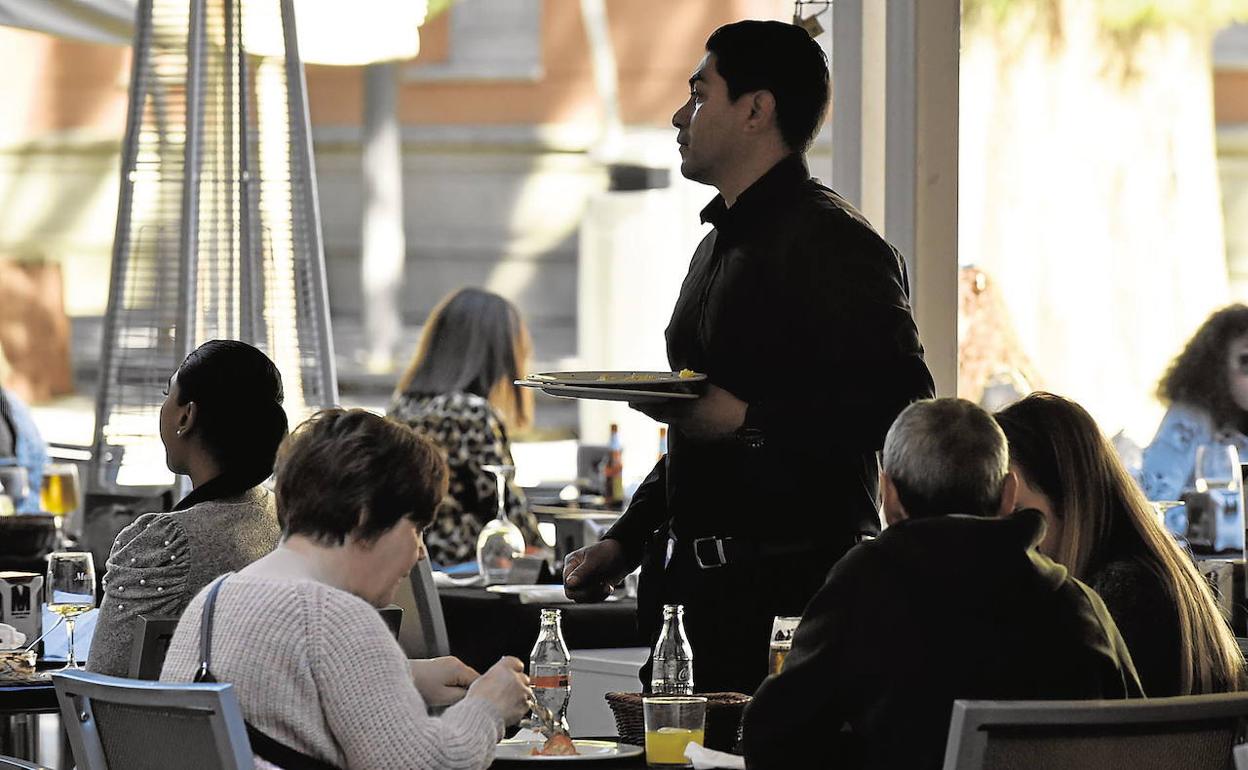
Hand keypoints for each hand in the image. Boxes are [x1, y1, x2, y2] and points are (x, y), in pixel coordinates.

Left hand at [409, 656, 478, 706]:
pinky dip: (449, 687)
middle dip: (467, 692)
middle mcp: (454, 662)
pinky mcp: (438, 666)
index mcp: (458, 668)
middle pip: (470, 679)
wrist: (396, 677)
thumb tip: (473, 698)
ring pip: (460, 679)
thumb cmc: (419, 687)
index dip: (478, 694)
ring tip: (447, 702)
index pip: (479, 680)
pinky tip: (440, 695)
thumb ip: (462, 697)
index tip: (474, 705)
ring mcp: (446, 663)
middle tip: (460, 706)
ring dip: (457, 690)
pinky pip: (451, 678)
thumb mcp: (444, 697)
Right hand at [467, 656, 529, 724]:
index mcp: (504, 668)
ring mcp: (522, 691)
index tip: (513, 672)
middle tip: (507, 692)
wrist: (483, 715)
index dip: (515, 669)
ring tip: (506, 703)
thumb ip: (494, 676)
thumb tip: (496, 678)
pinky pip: (526, 704)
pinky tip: (509, 710)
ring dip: (520, 696)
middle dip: (518, 684)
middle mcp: (515, 678)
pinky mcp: (524, 705)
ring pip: (526, 691)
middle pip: (523, 677)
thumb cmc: (478, 700)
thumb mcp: (482, 681)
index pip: (516, 663)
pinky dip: (521, 707)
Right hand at [563, 538, 631, 602]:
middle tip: (600, 585)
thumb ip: (581, 572)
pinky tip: (608, 586)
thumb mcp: (593, 560)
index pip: (567, 583)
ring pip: (583, 598)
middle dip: (588, 592)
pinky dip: (602, 595)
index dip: (577, 586)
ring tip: (606, 585)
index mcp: (571, 564)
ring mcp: (584, 583)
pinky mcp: (592, 589)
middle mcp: (575, 575)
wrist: (623, 556)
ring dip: (596, 594)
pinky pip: (593, 599)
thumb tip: (569, 583)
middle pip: (573, 593)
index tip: (589, 582)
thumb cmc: (607, 552)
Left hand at [629, 384, 745, 441]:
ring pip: (675, 422)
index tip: (630, 401)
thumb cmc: (726, 402)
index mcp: (684, 411)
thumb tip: (679, 380)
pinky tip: (688, 414)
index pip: (657, 410)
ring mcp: (691, 433)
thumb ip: (691, 385)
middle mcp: (684, 424)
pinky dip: (684, 420)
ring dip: (669, 414)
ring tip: (664, 405)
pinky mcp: (698, 438)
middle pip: (662, 417)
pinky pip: (686, 428)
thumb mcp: (708, 388)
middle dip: (650, 409)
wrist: (745, 424)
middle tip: (638, 403)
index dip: (642, 406)